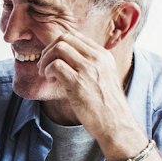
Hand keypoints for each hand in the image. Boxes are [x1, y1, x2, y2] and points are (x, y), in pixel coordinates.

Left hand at [36, 28, 140, 151]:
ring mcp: (88, 69)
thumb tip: (66, 57)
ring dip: (46, 60)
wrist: (116, 124)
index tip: (53, 57)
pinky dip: (47, 71)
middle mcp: (97, 58)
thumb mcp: (104, 77)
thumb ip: (91, 64)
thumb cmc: (106, 105)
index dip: (58, 44)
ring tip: (46, 73)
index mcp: (103, 55)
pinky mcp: (78, 83)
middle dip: (49, 49)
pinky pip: (55, 65)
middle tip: (44, 65)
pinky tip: (51, 81)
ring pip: (59, 48)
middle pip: (65, 38)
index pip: (75, 36)